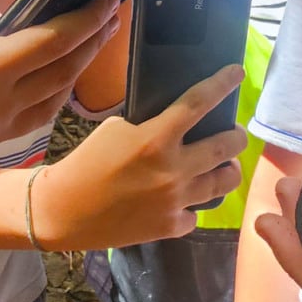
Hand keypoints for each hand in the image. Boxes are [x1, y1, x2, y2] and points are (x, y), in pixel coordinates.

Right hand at [0, 0, 120, 178]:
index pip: (54, 40)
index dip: (88, 18)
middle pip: (60, 75)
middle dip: (89, 45)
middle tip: (109, 17)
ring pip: (46, 108)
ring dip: (69, 78)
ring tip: (83, 50)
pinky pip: (17, 128)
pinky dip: (36, 103)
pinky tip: (38, 86)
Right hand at [29, 64, 244, 249]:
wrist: (64, 211)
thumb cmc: (85, 163)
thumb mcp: (115, 129)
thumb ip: (149, 125)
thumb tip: (175, 122)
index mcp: (156, 138)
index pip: (199, 103)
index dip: (222, 84)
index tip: (238, 73)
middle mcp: (173, 169)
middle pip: (227, 146)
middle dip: (236, 136)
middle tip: (233, 133)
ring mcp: (176, 201)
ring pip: (225, 182)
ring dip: (228, 170)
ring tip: (223, 166)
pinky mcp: (171, 227)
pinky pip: (197, 213)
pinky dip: (192, 204)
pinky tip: (184, 200)